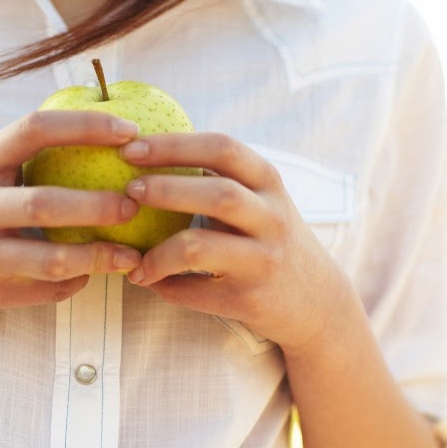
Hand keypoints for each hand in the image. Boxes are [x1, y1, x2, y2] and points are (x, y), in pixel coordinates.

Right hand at [0, 111, 142, 325]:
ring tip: (131, 255)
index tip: (131, 132)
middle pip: (48, 203)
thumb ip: (17, 161)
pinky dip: (74, 283)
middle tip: (137, 203)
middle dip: (101, 204)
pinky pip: (44, 290)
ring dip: (99, 258)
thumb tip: (93, 140)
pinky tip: (89, 275)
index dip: (88, 126)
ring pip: (51, 259)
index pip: (35, 130)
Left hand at [119, 133, 357, 351]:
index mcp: (267, 183)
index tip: (131, 148)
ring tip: (133, 258)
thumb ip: (217, 177)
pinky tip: (149, 282)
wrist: (317, 302)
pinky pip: (194, 292)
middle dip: (166, 189)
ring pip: (200, 247)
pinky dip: (165, 287)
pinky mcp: (249, 300)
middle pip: (218, 194)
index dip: (174, 145)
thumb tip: (144, 152)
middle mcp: (271, 219)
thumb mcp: (258, 199)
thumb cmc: (267, 239)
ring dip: (157, 252)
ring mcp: (262, 261)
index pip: (223, 149)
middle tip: (129, 191)